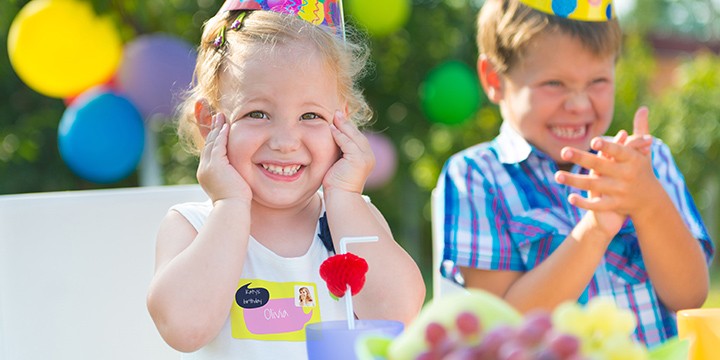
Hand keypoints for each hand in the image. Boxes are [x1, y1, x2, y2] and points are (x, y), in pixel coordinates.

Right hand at [196, 113, 251, 203]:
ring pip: (211, 142)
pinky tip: (226, 126)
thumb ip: (231, 176)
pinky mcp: (215, 165)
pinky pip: (218, 145)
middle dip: (212, 129)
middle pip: (208, 144)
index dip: (213, 138)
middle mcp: (204, 169)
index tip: (218, 128)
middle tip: (217, 117)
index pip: (209, 152)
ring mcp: (208, 167)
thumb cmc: (235, 202)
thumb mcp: (231, 186)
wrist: (232, 208)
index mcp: (207, 174)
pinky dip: (221, 134)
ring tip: (220, 117)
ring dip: (216, 128)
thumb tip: (237, 175)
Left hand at [322, 111, 373, 193]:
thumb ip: (341, 153)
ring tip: (334, 116)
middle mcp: (369, 156)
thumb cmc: (337, 184)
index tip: (338, 118)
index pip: (357, 138)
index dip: (348, 127)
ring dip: (342, 126)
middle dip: (346, 123)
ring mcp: (365, 158)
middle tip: (336, 112)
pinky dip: (339, 135)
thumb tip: (333, 139)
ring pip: (353, 137)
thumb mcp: (340, 164)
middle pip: (356, 135)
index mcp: (366, 157)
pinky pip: (347, 143)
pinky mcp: (358, 160)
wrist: (341, 198)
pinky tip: (331, 128)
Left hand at [555, 107, 655, 236]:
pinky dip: (584, 203)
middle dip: (582, 159)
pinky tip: (569, 197)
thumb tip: (643, 107)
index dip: (607, 147)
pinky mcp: (614, 205)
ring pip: (594, 186)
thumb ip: (640, 129)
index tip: (593, 141)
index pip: (619, 152)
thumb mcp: (643, 151)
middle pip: (600, 166)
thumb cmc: (641, 169)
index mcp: (632, 160)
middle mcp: (626, 175)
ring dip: (575, 181)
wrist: (650, 200)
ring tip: (557, 175)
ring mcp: (619, 191)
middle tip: (563, 151)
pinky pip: (598, 205)